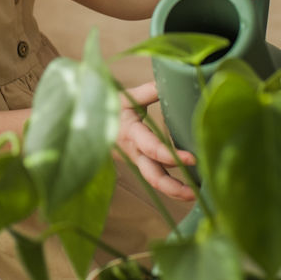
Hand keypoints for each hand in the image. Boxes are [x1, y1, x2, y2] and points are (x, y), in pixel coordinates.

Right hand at [116, 82, 196, 202]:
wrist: (86, 121)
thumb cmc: (107, 106)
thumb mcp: (125, 97)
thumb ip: (148, 92)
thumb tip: (168, 84)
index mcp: (130, 134)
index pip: (152, 149)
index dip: (172, 156)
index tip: (193, 158)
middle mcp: (133, 152)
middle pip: (152, 176)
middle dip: (173, 187)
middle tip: (194, 192)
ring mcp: (135, 160)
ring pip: (153, 180)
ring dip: (173, 190)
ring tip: (194, 195)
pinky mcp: (139, 163)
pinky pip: (154, 176)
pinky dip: (169, 184)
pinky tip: (186, 188)